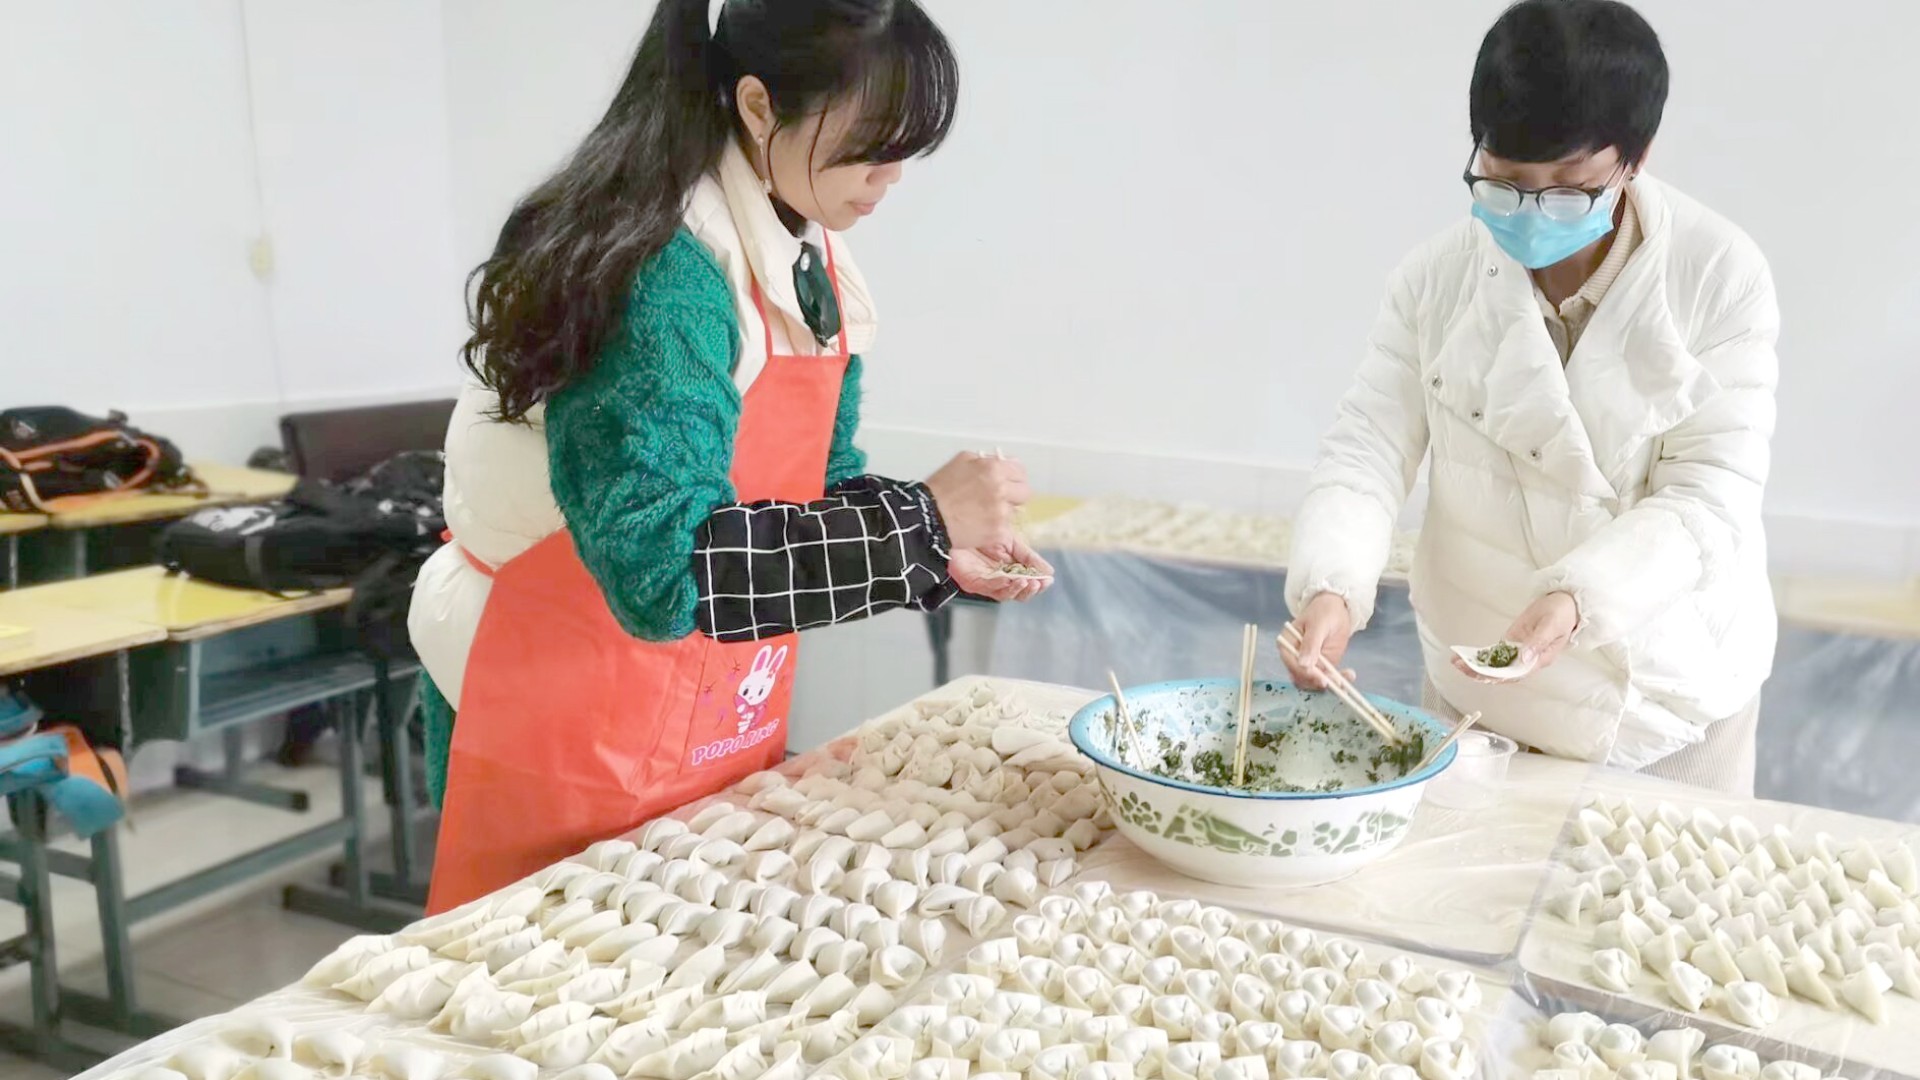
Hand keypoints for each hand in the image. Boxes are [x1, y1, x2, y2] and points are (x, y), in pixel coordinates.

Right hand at [924, 452, 1028, 550]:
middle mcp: (1001, 489)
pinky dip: (995, 528)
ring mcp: (1001, 513)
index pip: (1019, 472)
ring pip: (1014, 512)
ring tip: (983, 513)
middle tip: (1000, 499)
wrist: (927, 516)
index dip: (1014, 477)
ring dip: (1003, 512)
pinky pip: (1005, 529)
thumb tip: (1002, 462)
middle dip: (1014, 495)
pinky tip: (980, 525)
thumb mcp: (961, 461)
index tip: (1009, 482)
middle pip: (1024, 493)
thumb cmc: (940, 488)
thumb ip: (986, 460)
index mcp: (993, 469)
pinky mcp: (997, 532)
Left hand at [949, 541, 1053, 602]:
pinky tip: (1009, 579)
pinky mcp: (972, 582)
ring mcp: (985, 582)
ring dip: (1018, 589)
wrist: (954, 525)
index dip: (1038, 584)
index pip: (1028, 583)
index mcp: (1010, 570)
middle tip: (1038, 583)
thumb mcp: (1011, 542)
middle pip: (1018, 593)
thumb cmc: (980, 532)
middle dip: (1030, 590)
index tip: (1047, 580)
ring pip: (1005, 595)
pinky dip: (1001, 585)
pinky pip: (989, 588)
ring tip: (1027, 581)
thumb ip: (1028, 557)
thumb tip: (1049, 571)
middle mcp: (999, 579)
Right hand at [1281, 592, 1354, 690]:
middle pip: (1302, 677)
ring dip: (1331, 682)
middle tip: (1337, 682)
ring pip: (1314, 681)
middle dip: (1319, 682)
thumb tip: (1303, 664)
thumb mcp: (1318, 625)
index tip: (1322, 680)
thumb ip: (1311, 644)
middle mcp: (1295, 657)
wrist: (1336, 608)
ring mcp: (1309, 663)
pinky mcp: (1322, 666)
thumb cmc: (1323, 611)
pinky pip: (1327, 677)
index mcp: (1287, 646)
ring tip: (1346, 677)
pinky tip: (1349, 675)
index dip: (1306, 674)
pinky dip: (1338, 679)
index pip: (1293, 665)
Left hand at [1453, 591, 1578, 682]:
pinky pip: (1495, 654)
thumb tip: (1525, 659)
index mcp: (1540, 659)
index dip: (1498, 675)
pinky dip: (1480, 656)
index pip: (1517, 673)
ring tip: (1457, 662)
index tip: (1481, 674)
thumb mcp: (1552, 624)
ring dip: (1477, 666)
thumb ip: (1539, 642)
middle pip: (1503, 673)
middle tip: (1461, 667)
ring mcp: (1519, 653)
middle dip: (1481, 672)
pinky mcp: (1512, 644)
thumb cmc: (1562, 613)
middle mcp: (1528, 660)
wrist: (1565, 603)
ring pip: (1496, 666)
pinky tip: (1466, 656)